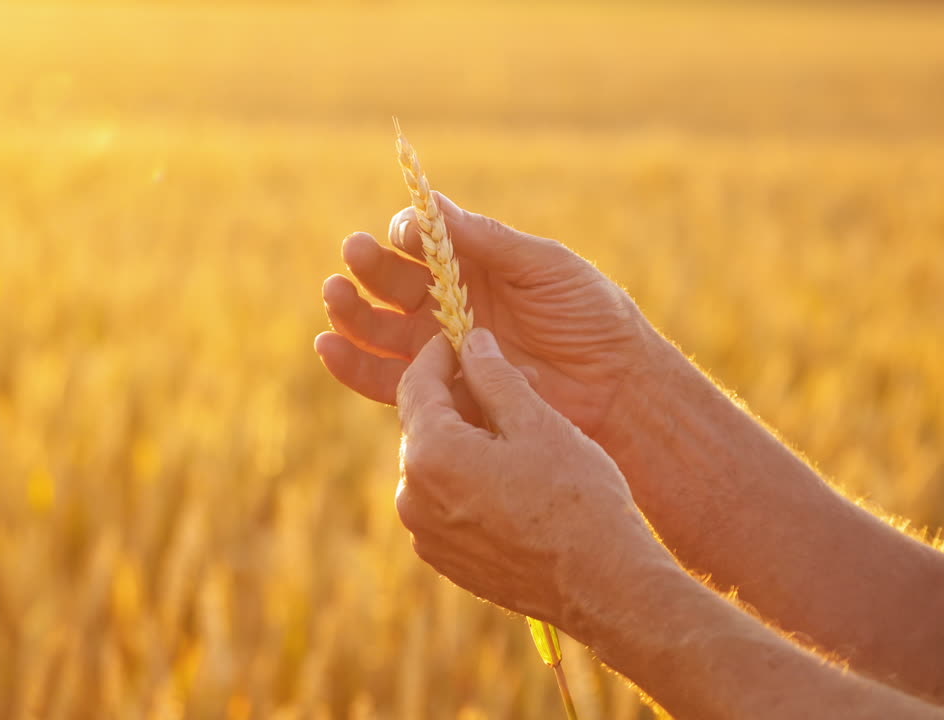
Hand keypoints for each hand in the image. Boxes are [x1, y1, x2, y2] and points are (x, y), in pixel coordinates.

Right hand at [316, 193, 657, 439]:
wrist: (616, 384)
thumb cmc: (589, 314)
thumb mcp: (544, 266)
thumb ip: (488, 242)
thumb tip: (435, 206)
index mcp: (475, 266)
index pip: (425, 244)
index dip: (409, 235)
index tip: (405, 234)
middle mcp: (451, 305)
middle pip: (393, 283)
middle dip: (370, 268)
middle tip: (353, 255)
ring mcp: (442, 350)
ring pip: (380, 329)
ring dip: (351, 312)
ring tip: (334, 294)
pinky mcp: (441, 393)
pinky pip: (386, 380)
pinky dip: (352, 365)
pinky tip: (328, 346)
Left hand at [394, 328, 670, 630]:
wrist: (604, 585)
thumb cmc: (578, 498)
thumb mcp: (537, 422)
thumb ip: (495, 376)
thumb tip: (471, 343)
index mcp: (431, 455)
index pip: (415, 384)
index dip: (440, 353)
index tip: (465, 337)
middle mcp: (413, 497)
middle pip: (424, 424)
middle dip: (460, 397)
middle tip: (510, 381)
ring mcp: (425, 534)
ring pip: (436, 463)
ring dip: (466, 438)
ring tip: (519, 430)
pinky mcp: (444, 559)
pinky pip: (445, 501)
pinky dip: (468, 478)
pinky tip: (513, 475)